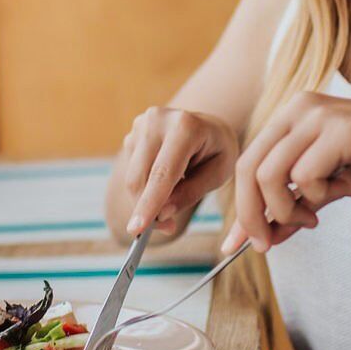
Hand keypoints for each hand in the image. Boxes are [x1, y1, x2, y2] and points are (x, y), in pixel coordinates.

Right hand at [120, 107, 239, 236]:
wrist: (209, 125)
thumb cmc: (218, 150)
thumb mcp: (218, 174)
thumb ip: (191, 193)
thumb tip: (162, 214)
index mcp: (185, 127)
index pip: (163, 173)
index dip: (149, 203)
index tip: (137, 230)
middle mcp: (158, 120)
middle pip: (140, 177)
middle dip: (147, 208)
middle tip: (166, 227)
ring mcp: (142, 124)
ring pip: (132, 176)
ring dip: (146, 197)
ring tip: (174, 194)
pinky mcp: (132, 132)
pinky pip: (132, 170)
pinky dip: (145, 184)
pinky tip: (165, 177)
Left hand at [222, 92, 350, 252]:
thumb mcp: (332, 187)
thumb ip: (296, 205)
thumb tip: (263, 236)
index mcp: (292, 116)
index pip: (248, 163)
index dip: (240, 207)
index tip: (236, 245)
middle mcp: (299, 108)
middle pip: (249, 168)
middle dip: (251, 216)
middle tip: (266, 245)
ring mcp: (319, 116)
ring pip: (270, 174)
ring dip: (285, 210)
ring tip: (312, 218)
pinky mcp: (342, 130)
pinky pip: (304, 176)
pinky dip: (314, 196)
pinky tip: (336, 194)